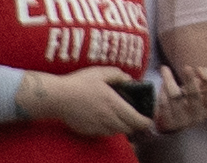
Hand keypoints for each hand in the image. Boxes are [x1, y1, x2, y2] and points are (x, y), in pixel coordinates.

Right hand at [17, 72, 153, 136]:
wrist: (57, 97)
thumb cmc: (80, 82)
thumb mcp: (102, 72)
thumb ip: (119, 75)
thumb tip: (130, 79)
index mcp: (113, 103)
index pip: (134, 119)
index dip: (144, 121)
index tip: (149, 120)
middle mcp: (106, 118)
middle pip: (127, 128)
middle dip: (135, 125)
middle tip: (137, 118)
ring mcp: (95, 126)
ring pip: (115, 132)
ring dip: (122, 127)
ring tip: (122, 118)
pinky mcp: (86, 130)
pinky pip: (102, 133)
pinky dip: (108, 129)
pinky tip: (106, 120)